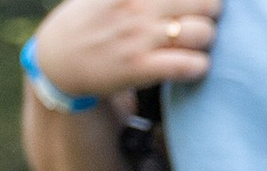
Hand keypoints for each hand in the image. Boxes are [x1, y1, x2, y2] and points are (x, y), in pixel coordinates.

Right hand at [32, 0, 221, 98]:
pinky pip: (186, 66)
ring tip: (195, 44)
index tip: (193, 5)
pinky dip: (198, 67)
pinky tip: (192, 67)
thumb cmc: (90, 18)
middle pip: (207, 4)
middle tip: (199, 20)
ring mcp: (140, 39)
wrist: (56, 59)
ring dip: (206, 40)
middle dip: (210, 12)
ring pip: (202, 33)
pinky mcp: (137, 68)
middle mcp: (141, 8)